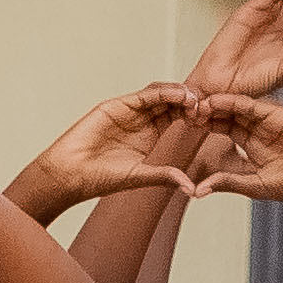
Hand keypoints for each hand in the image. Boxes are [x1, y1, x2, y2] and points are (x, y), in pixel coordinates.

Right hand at [9, 79, 215, 216]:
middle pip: (173, 101)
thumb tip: (192, 189)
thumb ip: (166, 175)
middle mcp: (142, 120)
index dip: (196, 115)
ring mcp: (129, 111)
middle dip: (192, 101)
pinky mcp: (116, 106)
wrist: (70, 175)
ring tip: (195, 100)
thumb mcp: (140, 176)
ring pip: (161, 93)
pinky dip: (163, 92)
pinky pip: (144, 95)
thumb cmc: (99, 179)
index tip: (212, 121)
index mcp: (151, 135)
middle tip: (208, 107)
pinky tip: (179, 96)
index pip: (179, 116)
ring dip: (180, 94)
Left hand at [178, 88, 282, 209]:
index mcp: (252, 145)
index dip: (206, 125)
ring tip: (197, 102)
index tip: (185, 123)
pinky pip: (256, 106)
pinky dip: (236, 102)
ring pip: (239, 108)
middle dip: (208, 112)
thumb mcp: (253, 185)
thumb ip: (226, 182)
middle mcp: (260, 130)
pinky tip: (217, 100)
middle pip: (229, 115)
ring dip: (218, 104)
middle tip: (186, 109)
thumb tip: (196, 192)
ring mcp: (272, 121)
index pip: (224, 129)